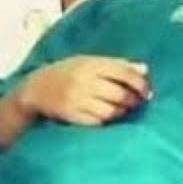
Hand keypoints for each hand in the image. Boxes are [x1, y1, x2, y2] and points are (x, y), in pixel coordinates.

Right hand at [17, 56, 150, 125]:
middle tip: (136, 102)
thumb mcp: (89, 62)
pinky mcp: (72, 115)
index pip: (123, 72)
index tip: (147, 91)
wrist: (36, 88)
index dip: (139, 83)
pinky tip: (106, 116)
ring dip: (121, 112)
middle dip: (133, 100)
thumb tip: (145, 70)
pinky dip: (106, 120)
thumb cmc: (69, 72)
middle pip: (120, 94)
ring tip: (121, 109)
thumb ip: (118, 65)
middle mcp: (84, 81)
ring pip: (111, 111)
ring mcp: (77, 99)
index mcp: (91, 64)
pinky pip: (98, 121)